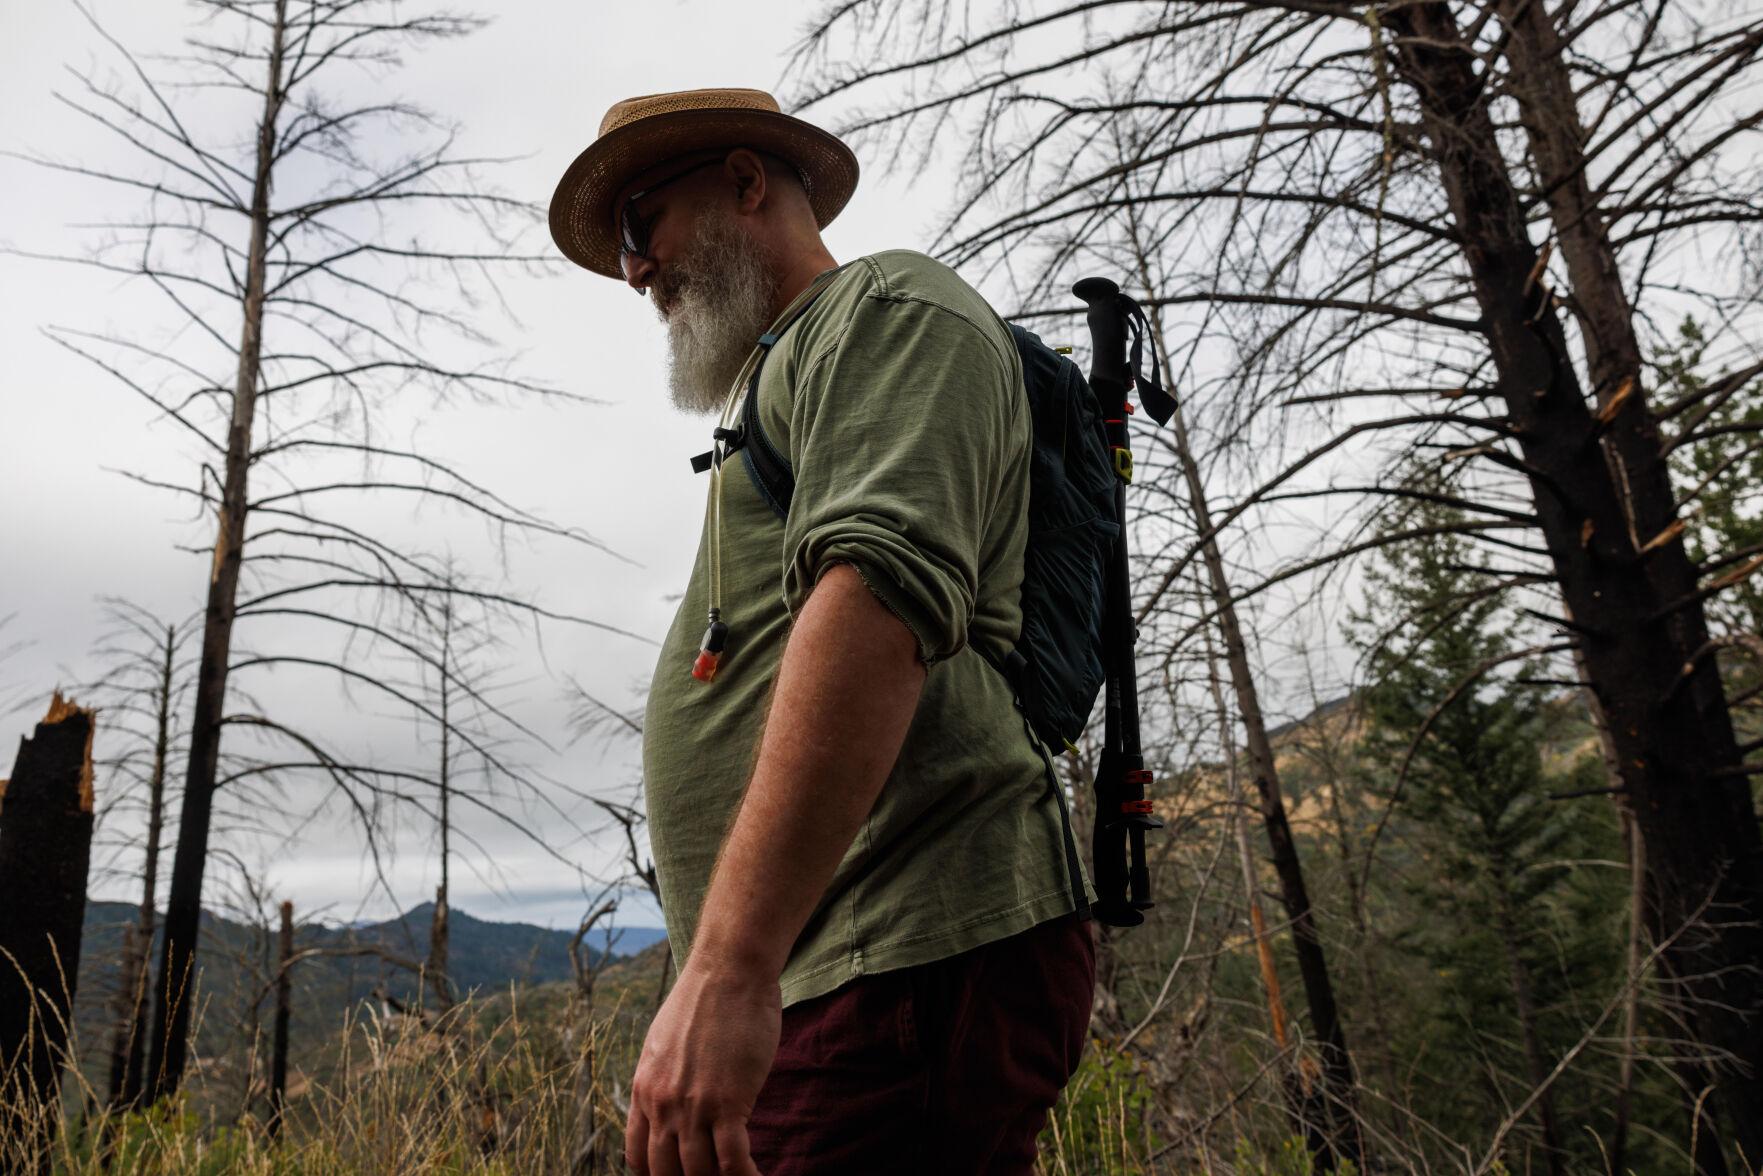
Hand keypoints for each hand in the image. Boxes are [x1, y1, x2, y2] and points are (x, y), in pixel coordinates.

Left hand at [625, 956, 779, 1174]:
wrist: (728, 970)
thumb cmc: (706, 1000)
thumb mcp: (665, 1043)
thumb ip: (665, 1081)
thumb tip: (677, 1106)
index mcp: (643, 1090)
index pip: (638, 1158)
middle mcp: (661, 1104)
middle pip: (666, 1173)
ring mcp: (693, 1107)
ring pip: (700, 1173)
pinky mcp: (727, 1103)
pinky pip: (732, 1161)